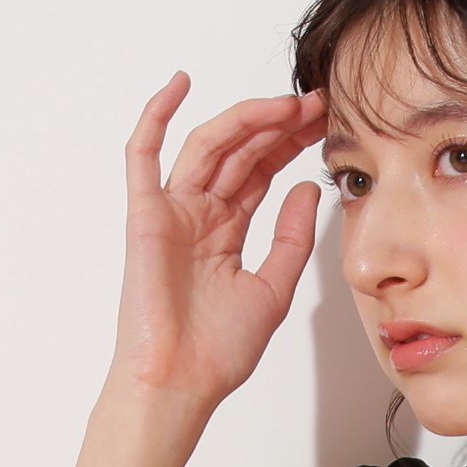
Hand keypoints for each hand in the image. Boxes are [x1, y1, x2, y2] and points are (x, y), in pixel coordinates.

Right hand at [108, 71, 328, 405]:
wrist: (182, 382)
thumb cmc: (219, 351)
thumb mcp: (275, 289)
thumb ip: (293, 238)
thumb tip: (309, 189)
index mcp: (226, 231)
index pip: (260, 170)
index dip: (290, 142)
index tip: (323, 122)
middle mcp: (198, 214)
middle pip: (239, 152)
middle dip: (277, 124)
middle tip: (315, 103)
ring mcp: (171, 211)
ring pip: (207, 146)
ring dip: (245, 119)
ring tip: (285, 103)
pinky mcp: (145, 215)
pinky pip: (142, 155)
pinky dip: (156, 116)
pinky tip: (180, 84)